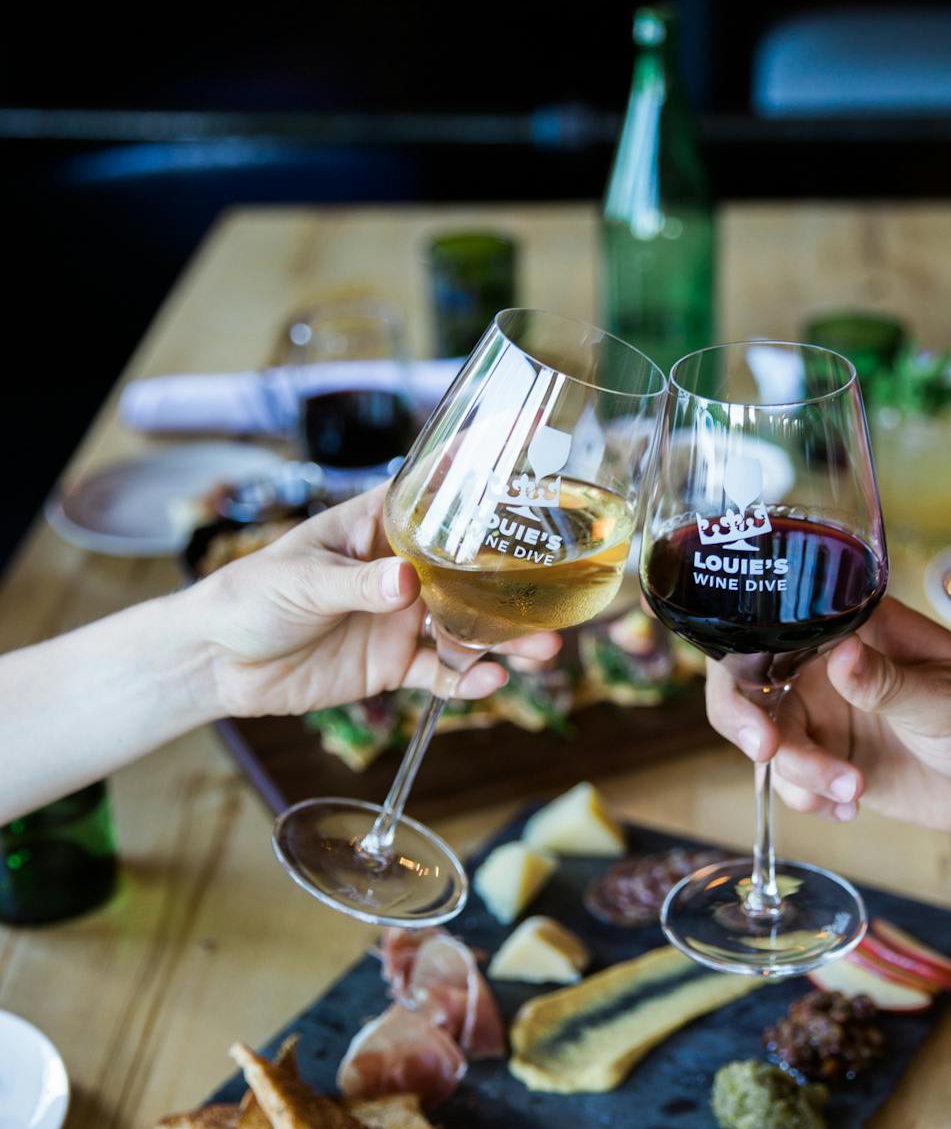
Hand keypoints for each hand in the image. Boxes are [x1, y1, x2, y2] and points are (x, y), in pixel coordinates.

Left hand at [188, 485, 560, 718]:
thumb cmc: (248, 596)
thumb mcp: (300, 580)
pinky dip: (465, 679)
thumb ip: (356, 583)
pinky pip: (439, 672)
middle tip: (556, 590)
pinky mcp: (389, 665)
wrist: (216, 663)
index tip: (528, 448)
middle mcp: (398, 570)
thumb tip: (405, 582)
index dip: (477, 472)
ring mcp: (398, 619)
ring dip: (504, 638)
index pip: (434, 493)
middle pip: (468, 571)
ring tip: (543, 650)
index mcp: (375, 528)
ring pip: (466, 625)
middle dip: (514, 581)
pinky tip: (488, 681)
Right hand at [705, 597, 950, 840]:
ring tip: (851, 792)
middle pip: (754, 683)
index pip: (780, 623)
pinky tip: (850, 807)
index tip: (756, 704)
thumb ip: (890, 683)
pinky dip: (807, 797)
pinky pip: (790, 778)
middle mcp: (833, 665)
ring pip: (770, 737)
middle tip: (769, 753)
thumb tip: (840, 657)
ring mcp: (830, 714)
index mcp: (858, 629)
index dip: (747, 657)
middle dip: (750, 722)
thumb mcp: (949, 702)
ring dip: (797, 771)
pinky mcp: (833, 760)